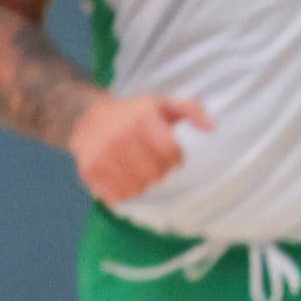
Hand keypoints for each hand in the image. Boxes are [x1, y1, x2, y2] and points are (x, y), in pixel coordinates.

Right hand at [72, 87, 210, 207]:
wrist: (87, 119)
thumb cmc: (134, 115)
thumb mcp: (164, 104)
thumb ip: (193, 110)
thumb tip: (213, 128)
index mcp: (142, 119)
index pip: (172, 154)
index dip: (175, 158)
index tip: (170, 153)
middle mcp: (120, 137)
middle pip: (156, 174)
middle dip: (159, 170)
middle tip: (151, 160)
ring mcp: (103, 155)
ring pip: (138, 188)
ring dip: (142, 182)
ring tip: (137, 168)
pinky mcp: (90, 171)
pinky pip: (118, 195)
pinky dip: (124, 191)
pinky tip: (122, 176)